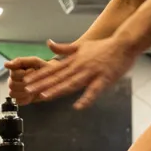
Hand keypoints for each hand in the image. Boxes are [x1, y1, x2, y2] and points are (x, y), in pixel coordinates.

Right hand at [2, 56, 46, 103]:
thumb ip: (19, 61)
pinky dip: (25, 99)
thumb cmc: (41, 68)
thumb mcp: (33, 61)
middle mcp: (12, 80)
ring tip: (33, 88)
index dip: (24, 74)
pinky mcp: (19, 99)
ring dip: (24, 92)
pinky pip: (18, 101)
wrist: (51, 78)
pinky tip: (32, 95)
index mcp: (14, 70)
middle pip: (12, 85)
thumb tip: (5, 64)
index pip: (13, 74)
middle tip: (34, 80)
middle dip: (25, 83)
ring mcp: (15, 90)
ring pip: (12, 93)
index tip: (32, 70)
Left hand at [22, 36, 137, 109]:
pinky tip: (78, 107)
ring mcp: (91, 73)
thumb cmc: (104, 46)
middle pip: (58, 77)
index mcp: (73, 61)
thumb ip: (64, 48)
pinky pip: (93, 91)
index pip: (53, 69)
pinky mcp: (103, 79)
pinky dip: (86, 99)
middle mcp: (79, 67)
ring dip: (57, 90)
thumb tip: (48, 44)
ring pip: (71, 83)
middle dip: (42, 84)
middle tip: (28, 90)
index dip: (39, 75)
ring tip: (44, 96)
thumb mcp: (81, 45)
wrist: (124, 44)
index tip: (26, 80)